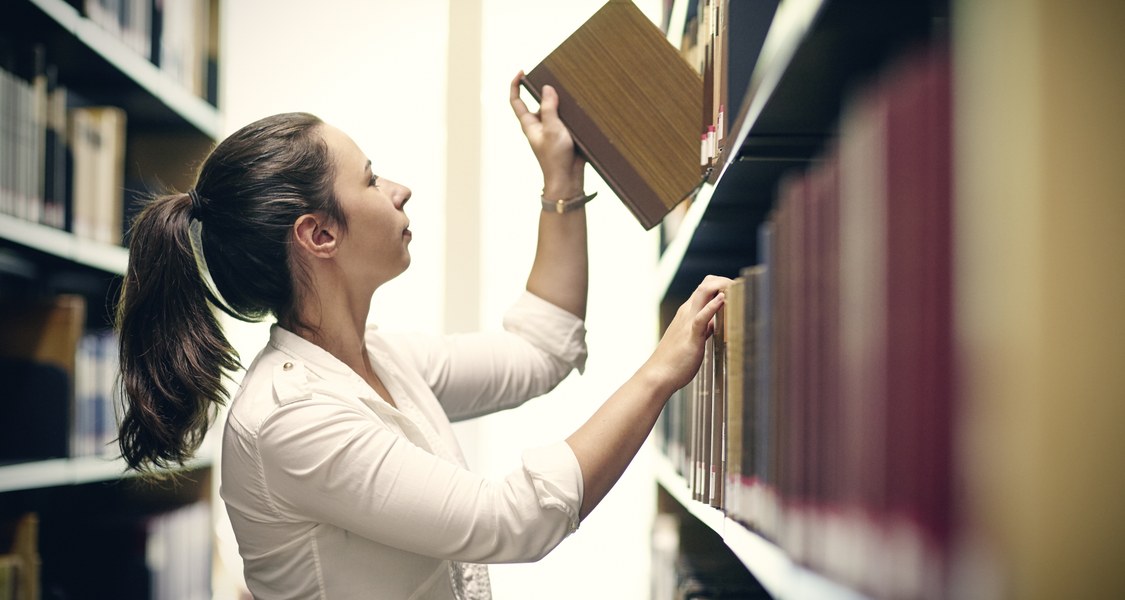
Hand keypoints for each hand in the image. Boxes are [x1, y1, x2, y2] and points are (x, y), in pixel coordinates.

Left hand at [510, 71, 585, 198]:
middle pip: (538, 102)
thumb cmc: (555, 157)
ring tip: (570, 95)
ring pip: (554, 110)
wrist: (568, 179)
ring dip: (561, 102)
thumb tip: (546, 88)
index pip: (516, 101)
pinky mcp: (564, 135)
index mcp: (529, 124)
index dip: (515, 85)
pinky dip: (571, 113)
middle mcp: (538, 125)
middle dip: (546, 91)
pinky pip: (565, 119)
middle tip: (556, 81)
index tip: (522, 72)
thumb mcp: (552, 128)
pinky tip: (580, 108)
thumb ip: (549, 108)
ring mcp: (551, 130)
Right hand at [642, 275, 731, 395]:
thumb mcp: (691, 338)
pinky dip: (712, 306)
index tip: (738, 292)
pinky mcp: (691, 335)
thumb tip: (715, 323)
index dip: (722, 285)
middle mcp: (687, 312)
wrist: (658, 375)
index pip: (705, 288)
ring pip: (703, 292)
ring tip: (738, 289)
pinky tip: (722, 300)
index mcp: (687, 313)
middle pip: (706, 284)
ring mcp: (688, 322)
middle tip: (742, 289)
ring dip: (722, 286)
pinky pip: (702, 317)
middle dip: (725, 281)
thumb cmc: (675, 361)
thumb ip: (702, 328)